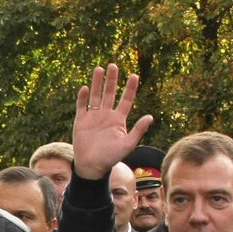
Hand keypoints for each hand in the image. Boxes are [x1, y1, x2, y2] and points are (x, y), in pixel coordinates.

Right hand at [72, 64, 153, 179]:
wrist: (92, 166)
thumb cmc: (111, 157)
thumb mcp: (128, 144)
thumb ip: (138, 130)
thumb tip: (151, 116)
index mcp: (118, 119)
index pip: (126, 100)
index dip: (130, 88)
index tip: (134, 75)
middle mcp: (106, 115)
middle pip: (110, 93)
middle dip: (112, 80)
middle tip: (114, 65)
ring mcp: (93, 117)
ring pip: (96, 95)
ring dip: (97, 83)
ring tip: (99, 69)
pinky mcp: (81, 121)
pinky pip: (82, 106)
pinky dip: (83, 97)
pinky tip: (85, 88)